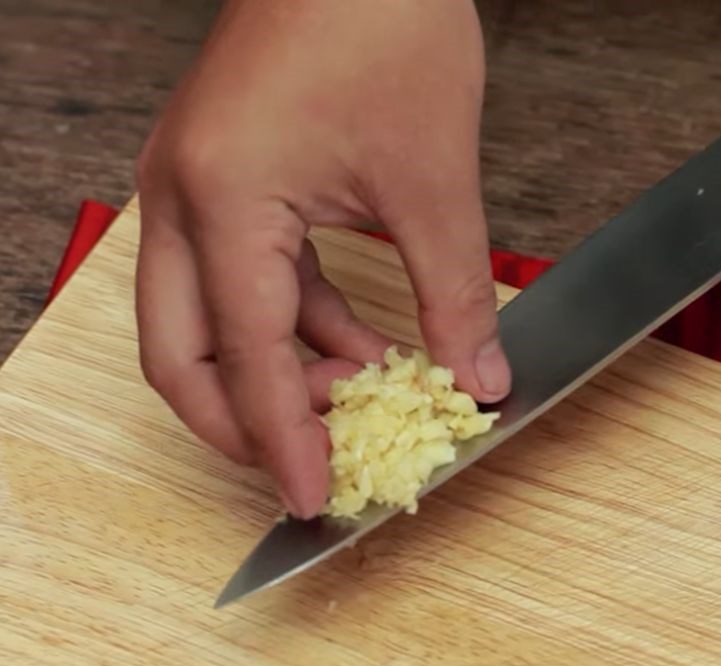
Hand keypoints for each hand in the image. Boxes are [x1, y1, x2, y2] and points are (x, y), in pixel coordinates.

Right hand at [134, 0, 510, 518]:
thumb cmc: (379, 17)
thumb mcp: (431, 177)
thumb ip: (453, 293)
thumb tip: (475, 377)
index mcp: (223, 199)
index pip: (248, 361)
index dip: (281, 443)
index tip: (310, 498)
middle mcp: (185, 202)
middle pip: (182, 359)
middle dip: (241, 424)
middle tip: (311, 458)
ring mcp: (195, 192)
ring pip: (210, 327)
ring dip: (281, 374)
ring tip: (361, 395)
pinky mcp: (225, 186)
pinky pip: (246, 285)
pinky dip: (297, 327)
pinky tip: (355, 345)